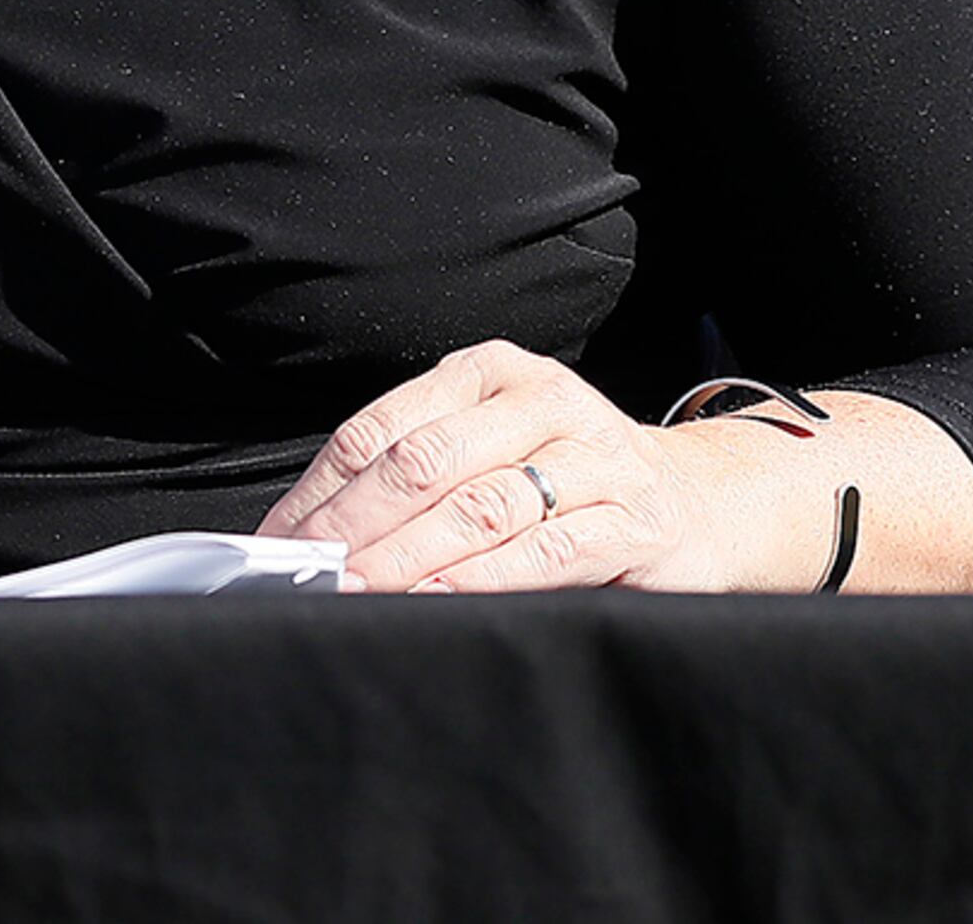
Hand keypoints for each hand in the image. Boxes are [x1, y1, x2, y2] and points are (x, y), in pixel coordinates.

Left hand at [257, 340, 794, 594]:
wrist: (695, 503)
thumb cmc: (566, 480)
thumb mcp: (489, 450)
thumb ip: (412, 477)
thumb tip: (304, 534)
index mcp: (492, 374)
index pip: (383, 427)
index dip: (322, 490)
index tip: (277, 545)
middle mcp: (544, 401)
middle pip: (425, 462)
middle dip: (355, 527)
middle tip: (309, 577)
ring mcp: (594, 457)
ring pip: (481, 505)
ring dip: (407, 557)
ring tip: (358, 593)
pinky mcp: (633, 521)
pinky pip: (547, 550)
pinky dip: (484, 578)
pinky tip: (438, 599)